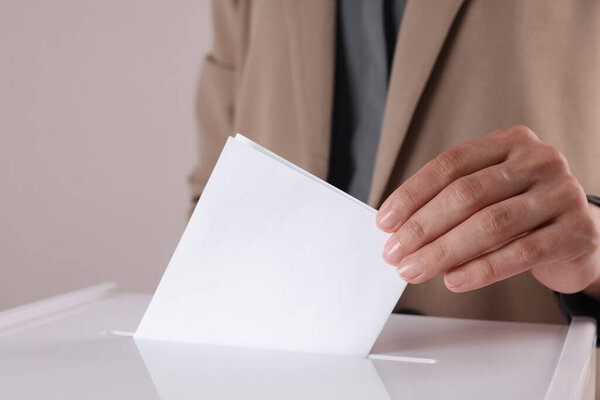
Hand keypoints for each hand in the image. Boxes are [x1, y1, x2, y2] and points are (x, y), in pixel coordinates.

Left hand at [376, 125, 599, 297]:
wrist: (580, 235)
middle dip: (422, 227)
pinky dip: (481, 270)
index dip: (412, 194)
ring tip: (415, 270)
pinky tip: (454, 280)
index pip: (450, 165)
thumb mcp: (490, 193)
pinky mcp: (577, 232)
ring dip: (443, 251)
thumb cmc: (523, 212)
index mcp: (509, 144)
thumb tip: (399, 229)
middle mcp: (538, 162)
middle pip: (466, 194)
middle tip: (394, 253)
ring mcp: (561, 194)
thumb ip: (452, 201)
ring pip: (490, 224)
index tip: (385, 222)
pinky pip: (520, 254)